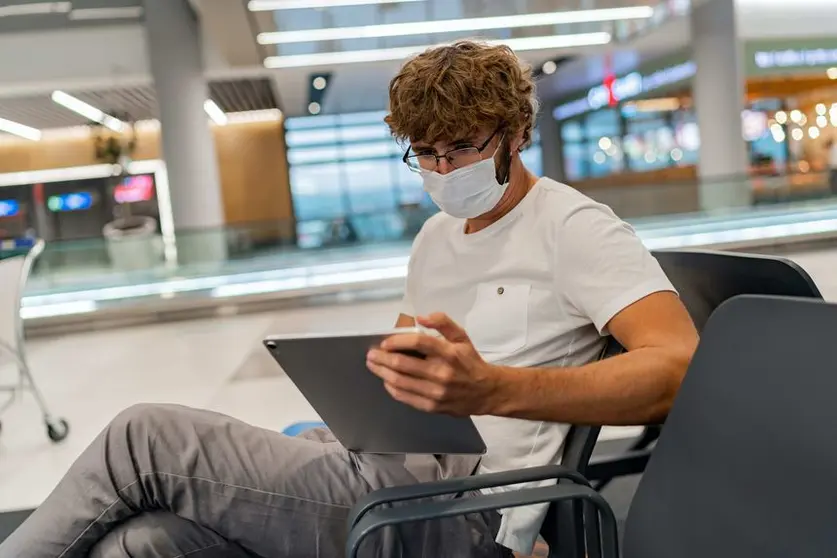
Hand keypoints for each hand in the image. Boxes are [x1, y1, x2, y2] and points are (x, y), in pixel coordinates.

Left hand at [366, 313, 501, 415]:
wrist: (486, 392)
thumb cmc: (470, 362)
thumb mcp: (462, 337)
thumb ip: (443, 323)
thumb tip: (421, 318)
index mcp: (448, 353)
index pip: (418, 343)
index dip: (397, 341)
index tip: (385, 342)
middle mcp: (441, 373)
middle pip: (403, 364)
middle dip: (382, 358)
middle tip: (371, 354)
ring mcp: (435, 392)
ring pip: (400, 382)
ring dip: (382, 373)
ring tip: (373, 365)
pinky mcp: (432, 406)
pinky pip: (405, 397)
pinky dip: (392, 388)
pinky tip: (387, 381)